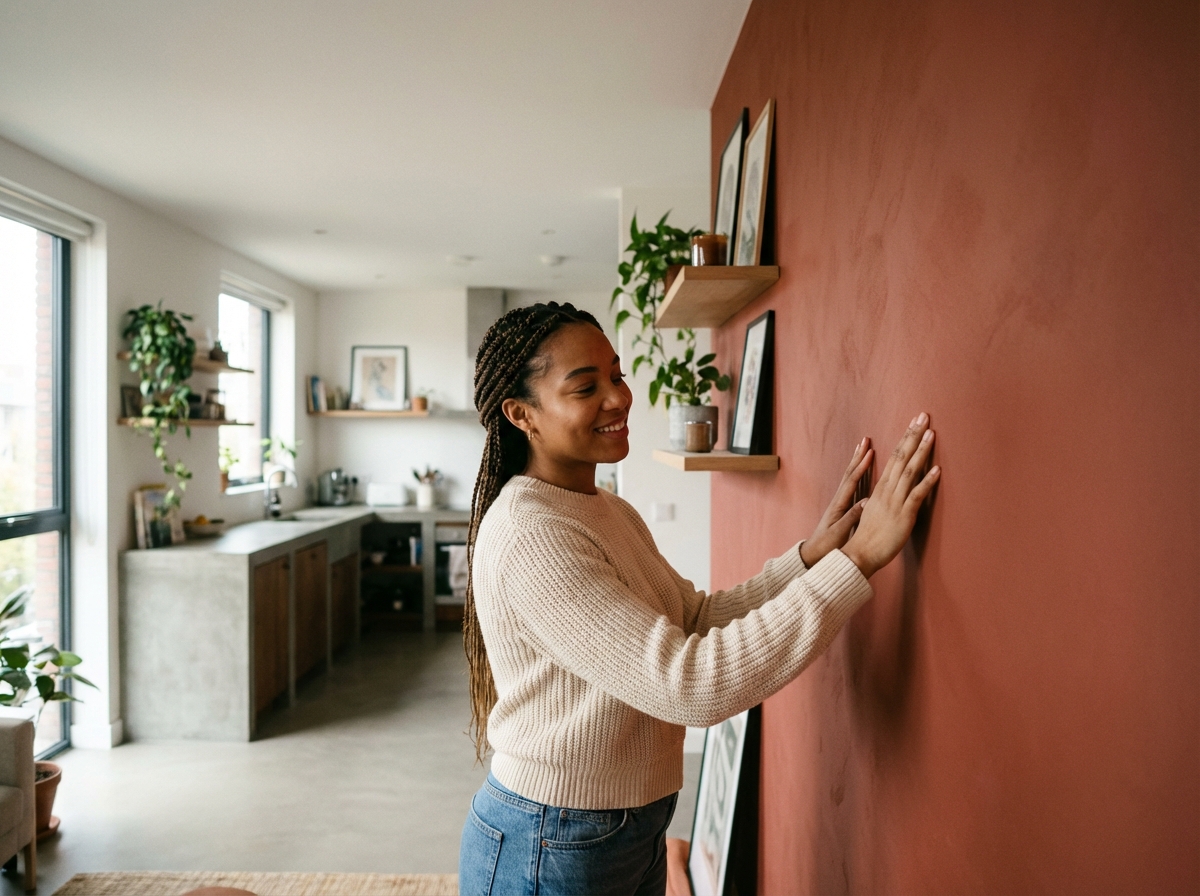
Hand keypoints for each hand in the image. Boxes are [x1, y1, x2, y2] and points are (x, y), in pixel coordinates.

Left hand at [800, 438, 873, 567]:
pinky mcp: (842, 508)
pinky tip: (863, 471)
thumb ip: (852, 517)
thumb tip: (866, 500)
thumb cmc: (826, 545)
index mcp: (838, 505)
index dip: (860, 467)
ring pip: (851, 478)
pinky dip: (858, 475)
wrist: (814, 554)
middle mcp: (838, 500)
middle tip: (865, 441)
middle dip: (858, 457)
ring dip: (858, 463)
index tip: (869, 452)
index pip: (851, 481)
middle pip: (850, 474)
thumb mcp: (840, 533)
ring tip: (864, 449)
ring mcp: (840, 503)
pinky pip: (853, 487)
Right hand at [842, 413, 940, 578]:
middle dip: (913, 435)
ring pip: (909, 471)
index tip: (913, 423)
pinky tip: (937, 469)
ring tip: (931, 434)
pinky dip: (927, 481)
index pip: (894, 457)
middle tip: (923, 416)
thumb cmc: (867, 537)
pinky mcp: (903, 515)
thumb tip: (890, 490)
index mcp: (880, 488)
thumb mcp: (873, 512)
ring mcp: (894, 501)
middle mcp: (887, 490)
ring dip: (921, 451)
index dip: (905, 439)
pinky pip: (916, 495)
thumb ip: (882, 499)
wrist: (859, 554)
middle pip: (901, 457)